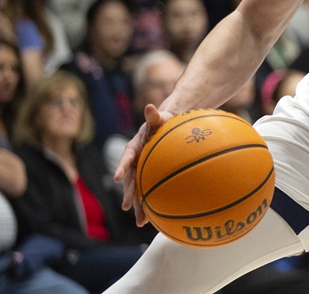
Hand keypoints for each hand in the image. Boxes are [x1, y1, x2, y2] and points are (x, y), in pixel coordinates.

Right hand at [114, 103, 175, 225]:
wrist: (171, 127)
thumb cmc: (166, 121)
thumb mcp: (161, 117)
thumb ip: (155, 115)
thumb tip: (150, 106)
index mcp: (135, 146)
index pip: (126, 157)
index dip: (121, 167)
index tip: (116, 178)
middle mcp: (136, 161)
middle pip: (130, 179)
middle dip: (128, 193)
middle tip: (126, 206)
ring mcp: (143, 170)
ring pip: (139, 190)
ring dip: (139, 205)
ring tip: (141, 222)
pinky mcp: (152, 176)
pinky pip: (150, 191)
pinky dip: (151, 204)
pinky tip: (155, 219)